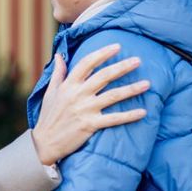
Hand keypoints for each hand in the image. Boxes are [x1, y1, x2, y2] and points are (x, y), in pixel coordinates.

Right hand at [31, 46, 148, 164]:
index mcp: (68, 85)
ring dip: (131, 89)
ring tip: (147, 84)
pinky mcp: (90, 125)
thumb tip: (60, 55)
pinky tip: (143, 112)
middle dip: (122, 67)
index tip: (117, 47)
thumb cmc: (48, 117)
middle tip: (138, 60)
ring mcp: (85, 110)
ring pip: (113, 96)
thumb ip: (58, 73)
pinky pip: (114, 119)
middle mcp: (77, 95)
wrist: (44, 143)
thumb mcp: (50, 93)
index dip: (102, 53)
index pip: (86, 63)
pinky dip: (129, 116)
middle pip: (104, 76)